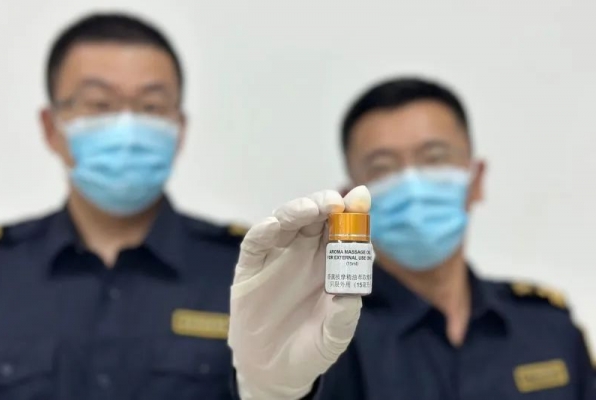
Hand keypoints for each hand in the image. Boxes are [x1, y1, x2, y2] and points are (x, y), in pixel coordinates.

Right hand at [228, 186, 370, 399]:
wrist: (273, 374)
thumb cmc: (310, 350)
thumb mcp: (332, 338)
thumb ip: (343, 317)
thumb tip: (351, 293)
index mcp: (330, 265)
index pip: (342, 231)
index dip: (352, 214)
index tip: (361, 200)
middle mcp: (304, 255)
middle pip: (314, 218)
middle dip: (325, 205)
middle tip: (335, 202)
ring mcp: (276, 258)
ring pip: (286, 222)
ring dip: (297, 211)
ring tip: (311, 209)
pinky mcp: (250, 269)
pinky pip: (255, 244)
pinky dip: (263, 231)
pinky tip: (274, 225)